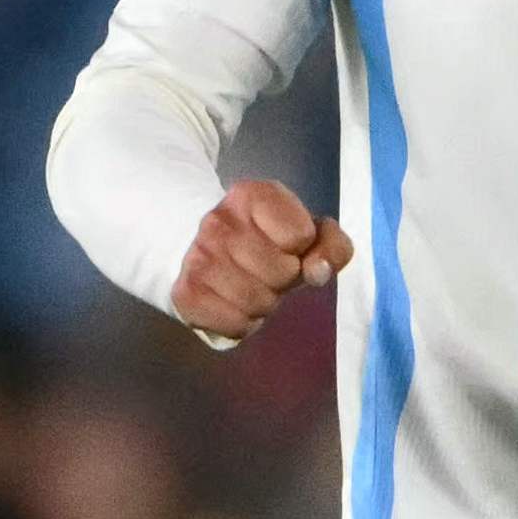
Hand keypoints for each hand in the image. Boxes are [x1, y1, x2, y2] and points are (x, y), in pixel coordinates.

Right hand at [166, 179, 352, 347]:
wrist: (204, 255)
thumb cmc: (266, 244)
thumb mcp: (307, 234)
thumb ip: (332, 246)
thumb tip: (319, 272)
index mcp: (251, 194)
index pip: (300, 236)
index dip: (301, 248)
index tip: (286, 246)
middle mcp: (218, 220)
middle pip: (282, 272)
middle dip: (284, 279)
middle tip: (268, 272)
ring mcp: (198, 256)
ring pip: (259, 301)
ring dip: (264, 304)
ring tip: (252, 288)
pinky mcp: (185, 292)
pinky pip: (235, 324)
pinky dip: (243, 323)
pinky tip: (234, 305)